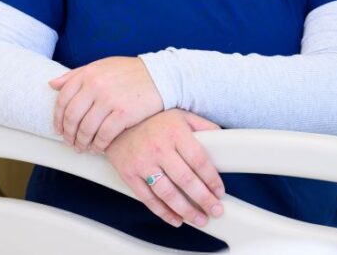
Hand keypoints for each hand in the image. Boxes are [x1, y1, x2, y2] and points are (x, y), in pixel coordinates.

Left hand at [50, 56, 163, 151]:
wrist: (161, 76)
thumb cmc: (130, 72)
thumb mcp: (101, 66)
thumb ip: (76, 74)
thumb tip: (52, 84)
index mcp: (88, 74)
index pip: (63, 100)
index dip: (58, 118)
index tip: (59, 129)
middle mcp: (95, 86)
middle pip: (72, 117)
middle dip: (68, 134)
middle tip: (70, 142)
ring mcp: (109, 100)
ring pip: (85, 129)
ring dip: (81, 142)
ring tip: (83, 147)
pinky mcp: (123, 114)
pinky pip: (103, 136)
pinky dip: (98, 145)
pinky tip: (98, 148)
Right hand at [105, 109, 224, 228]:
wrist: (114, 118)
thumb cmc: (151, 118)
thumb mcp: (180, 115)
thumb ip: (202, 126)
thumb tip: (222, 140)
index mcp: (175, 132)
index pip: (199, 161)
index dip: (212, 180)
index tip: (219, 191)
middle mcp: (159, 147)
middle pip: (186, 180)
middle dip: (204, 199)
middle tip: (216, 210)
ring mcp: (142, 162)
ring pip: (168, 194)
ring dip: (186, 211)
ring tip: (200, 219)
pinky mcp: (128, 174)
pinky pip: (148, 199)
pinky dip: (163, 212)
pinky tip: (176, 219)